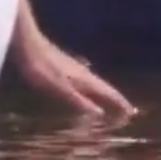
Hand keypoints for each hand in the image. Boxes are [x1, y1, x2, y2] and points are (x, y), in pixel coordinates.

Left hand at [12, 37, 135, 116]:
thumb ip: (78, 101)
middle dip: (116, 100)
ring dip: (106, 95)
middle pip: (106, 89)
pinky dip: (93, 89)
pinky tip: (88, 87)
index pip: (108, 93)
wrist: (28, 45)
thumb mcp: (59, 88)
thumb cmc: (43, 69)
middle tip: (127, 112)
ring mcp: (76, 69)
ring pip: (96, 84)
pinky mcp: (67, 68)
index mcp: (86, 80)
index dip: (120, 104)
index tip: (132, 114)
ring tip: (111, 102)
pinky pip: (87, 81)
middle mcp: (85, 74)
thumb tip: (99, 114)